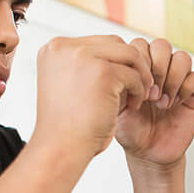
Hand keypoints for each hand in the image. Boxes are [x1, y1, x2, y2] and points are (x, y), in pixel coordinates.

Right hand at [33, 35, 152, 158]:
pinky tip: (132, 107)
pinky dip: (138, 91)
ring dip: (139, 76)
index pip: (97, 43)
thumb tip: (122, 51)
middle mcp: (65, 47)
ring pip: (129, 54)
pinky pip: (134, 75)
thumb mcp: (69, 86)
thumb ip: (86, 65)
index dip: (115, 62)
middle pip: (115, 43)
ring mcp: (83, 57)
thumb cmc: (67, 126)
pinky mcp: (102, 72)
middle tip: (135, 89)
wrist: (60, 149)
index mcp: (54, 49)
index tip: (119, 85)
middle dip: (130, 66)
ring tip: (137, 97)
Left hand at [114, 38, 193, 168]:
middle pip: (162, 45)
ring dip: (172, 79)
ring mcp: (179, 79)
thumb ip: (117, 82)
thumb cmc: (130, 129)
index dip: (139, 63)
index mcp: (139, 67)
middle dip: (157, 68)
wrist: (148, 153)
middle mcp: (160, 68)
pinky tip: (175, 105)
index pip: (141, 45)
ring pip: (183, 57)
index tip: (135, 89)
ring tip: (162, 103)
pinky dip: (186, 89)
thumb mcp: (116, 105)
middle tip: (151, 95)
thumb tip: (122, 65)